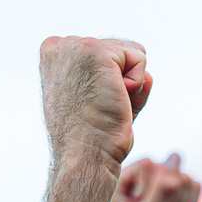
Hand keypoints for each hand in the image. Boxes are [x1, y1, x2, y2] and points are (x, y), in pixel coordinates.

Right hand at [40, 37, 149, 167]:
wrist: (85, 156)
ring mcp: (75, 45)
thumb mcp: (98, 101)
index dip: (110, 83)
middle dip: (122, 83)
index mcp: (54, 55)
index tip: (92, 106)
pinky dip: (136, 86)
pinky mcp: (96, 50)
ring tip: (107, 104)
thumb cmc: (92, 137)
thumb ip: (118, 79)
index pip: (104, 53)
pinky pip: (139, 59)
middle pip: (120, 52)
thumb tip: (148, 76)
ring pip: (132, 54)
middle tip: (102, 109)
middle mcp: (60, 45)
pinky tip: (114, 99)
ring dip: (130, 85)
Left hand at [113, 155, 199, 201]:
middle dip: (173, 195)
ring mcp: (162, 186)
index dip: (154, 189)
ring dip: (184, 201)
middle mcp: (141, 182)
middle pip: (169, 168)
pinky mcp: (179, 194)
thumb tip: (176, 159)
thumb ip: (161, 191)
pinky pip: (196, 184)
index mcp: (122, 184)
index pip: (148, 165)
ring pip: (185, 176)